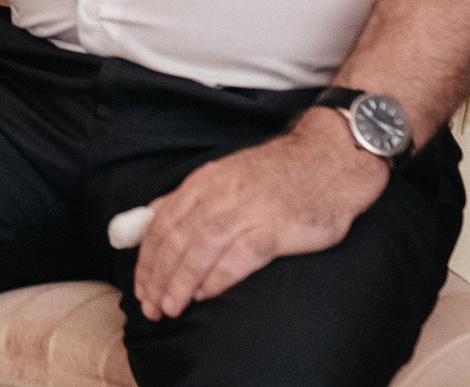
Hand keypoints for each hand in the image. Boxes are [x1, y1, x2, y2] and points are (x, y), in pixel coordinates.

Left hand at [131, 107, 389, 320]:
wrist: (329, 160)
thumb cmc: (276, 175)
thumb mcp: (225, 176)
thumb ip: (191, 199)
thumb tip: (152, 220)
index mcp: (203, 182)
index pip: (161, 224)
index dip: (146, 260)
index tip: (140, 288)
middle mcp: (220, 193)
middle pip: (176, 239)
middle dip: (158, 277)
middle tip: (150, 308)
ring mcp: (249, 209)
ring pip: (201, 248)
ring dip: (181, 281)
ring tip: (171, 308)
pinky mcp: (277, 228)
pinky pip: (240, 254)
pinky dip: (219, 276)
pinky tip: (205, 294)